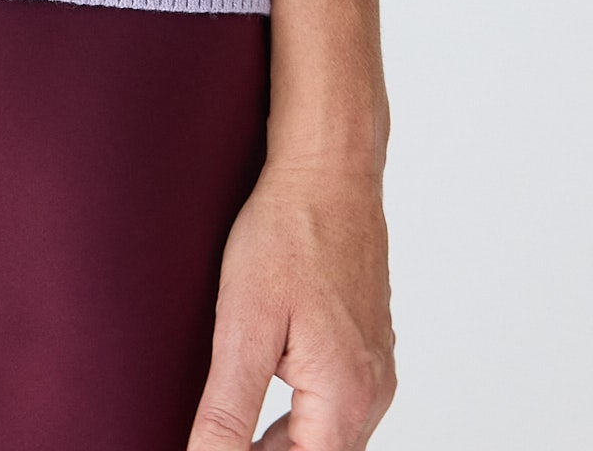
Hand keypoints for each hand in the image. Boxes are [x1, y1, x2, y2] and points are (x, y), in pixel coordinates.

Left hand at [187, 154, 395, 449]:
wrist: (328, 169)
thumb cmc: (289, 233)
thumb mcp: (244, 326)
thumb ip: (228, 409)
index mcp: (346, 397)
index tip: (217, 448)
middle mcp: (372, 391)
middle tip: (219, 436)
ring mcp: (376, 367)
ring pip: (329, 434)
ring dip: (282, 441)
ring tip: (233, 426)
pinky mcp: (369, 345)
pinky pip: (338, 401)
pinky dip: (301, 411)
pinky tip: (266, 388)